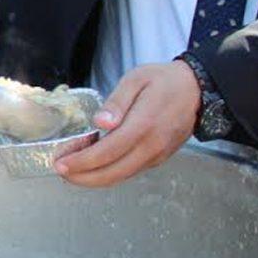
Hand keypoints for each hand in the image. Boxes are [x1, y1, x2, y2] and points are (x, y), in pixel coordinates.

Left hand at [53, 60, 199, 187]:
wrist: (197, 90)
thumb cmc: (163, 81)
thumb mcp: (136, 79)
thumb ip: (116, 102)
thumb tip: (100, 123)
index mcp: (143, 126)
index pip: (107, 152)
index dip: (81, 162)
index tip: (60, 163)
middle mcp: (151, 146)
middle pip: (112, 173)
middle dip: (82, 177)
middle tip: (60, 171)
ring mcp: (157, 155)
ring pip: (122, 176)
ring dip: (94, 178)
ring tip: (72, 171)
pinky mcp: (159, 158)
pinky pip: (131, 171)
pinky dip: (110, 173)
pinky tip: (94, 165)